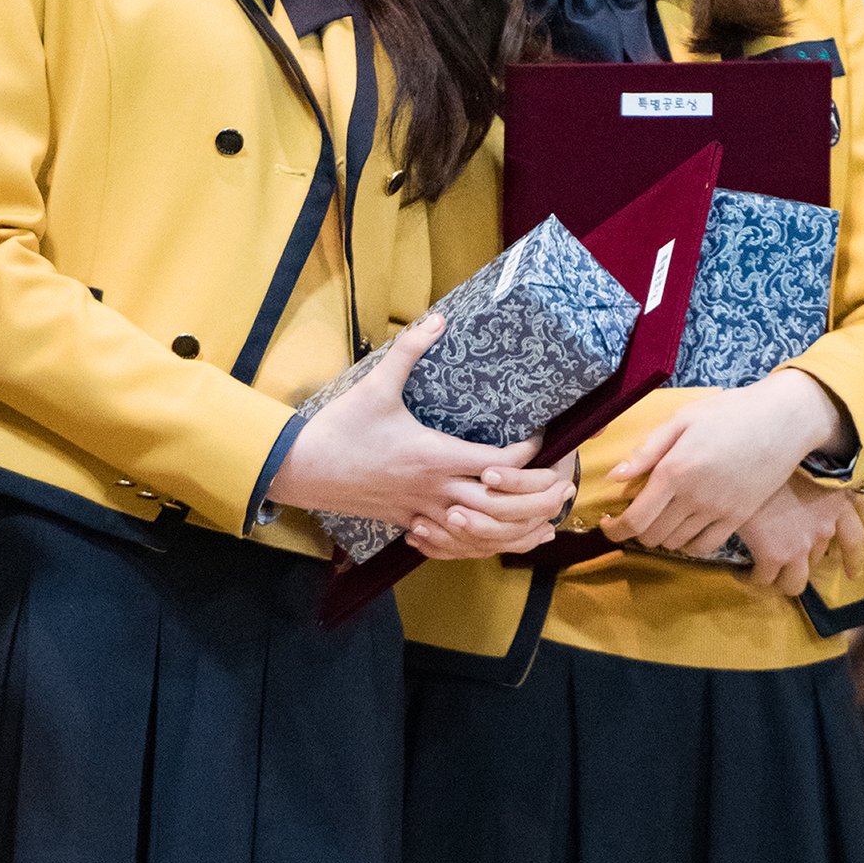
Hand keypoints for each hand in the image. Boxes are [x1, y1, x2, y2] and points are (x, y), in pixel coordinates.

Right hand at [269, 315, 574, 558]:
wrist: (301, 471)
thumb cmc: (340, 429)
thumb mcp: (375, 385)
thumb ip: (410, 351)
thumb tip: (438, 318)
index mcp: (434, 455)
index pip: (502, 462)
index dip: (531, 452)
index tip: (541, 434)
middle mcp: (435, 489)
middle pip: (503, 505)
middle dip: (538, 496)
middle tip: (562, 481)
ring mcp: (423, 511)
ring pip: (484, 533)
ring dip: (518, 527)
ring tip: (545, 518)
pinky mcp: (410, 522)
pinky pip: (456, 544)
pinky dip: (482, 541)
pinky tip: (498, 535)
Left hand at [601, 371, 851, 556]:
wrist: (782, 421)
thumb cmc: (728, 412)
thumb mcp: (682, 419)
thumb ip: (646, 451)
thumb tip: (614, 477)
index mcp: (675, 471)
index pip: (635, 519)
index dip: (615, 530)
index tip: (607, 526)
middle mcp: (694, 497)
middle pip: (652, 536)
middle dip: (635, 531)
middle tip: (634, 516)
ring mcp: (719, 511)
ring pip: (675, 544)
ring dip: (661, 536)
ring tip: (660, 517)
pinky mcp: (738, 518)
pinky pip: (704, 547)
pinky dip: (688, 544)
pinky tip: (685, 528)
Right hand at [735, 474, 863, 594]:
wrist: (743, 462)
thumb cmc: (769, 456)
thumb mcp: (802, 466)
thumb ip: (813, 487)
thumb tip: (809, 500)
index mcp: (835, 503)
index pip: (855, 538)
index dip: (854, 559)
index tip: (852, 573)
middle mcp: (824, 527)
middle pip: (816, 559)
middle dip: (800, 560)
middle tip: (779, 554)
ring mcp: (801, 544)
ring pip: (794, 582)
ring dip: (778, 580)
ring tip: (760, 573)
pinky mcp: (775, 555)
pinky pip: (764, 580)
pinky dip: (752, 579)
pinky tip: (740, 572)